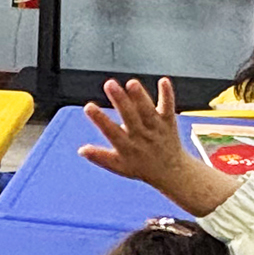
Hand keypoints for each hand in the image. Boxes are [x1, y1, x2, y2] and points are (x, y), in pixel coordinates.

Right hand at [78, 77, 235, 216]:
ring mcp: (156, 128)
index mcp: (127, 147)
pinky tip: (163, 81)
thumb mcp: (119, 166)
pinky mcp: (169, 122)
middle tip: (109, 84)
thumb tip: (81, 150)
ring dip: (140, 97)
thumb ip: (100, 157)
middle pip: (130, 117)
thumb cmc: (142, 167)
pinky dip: (167, 95)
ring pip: (148, 111)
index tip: (88, 106)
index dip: (99, 120)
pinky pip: (168, 107)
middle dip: (120, 101)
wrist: (172, 172)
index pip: (111, 132)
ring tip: (131, 83)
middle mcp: (142, 136)